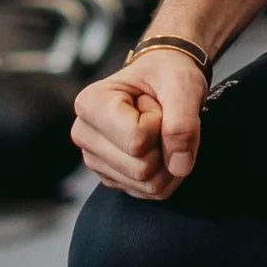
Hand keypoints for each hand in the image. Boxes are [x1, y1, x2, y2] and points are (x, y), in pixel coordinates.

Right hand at [73, 44, 206, 196]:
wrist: (165, 78)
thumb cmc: (168, 74)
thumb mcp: (182, 85)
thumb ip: (183, 122)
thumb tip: (179, 167)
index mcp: (89, 104)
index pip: (136, 140)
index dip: (159, 122)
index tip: (152, 101)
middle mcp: (84, 134)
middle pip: (141, 169)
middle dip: (165, 144)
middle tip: (159, 115)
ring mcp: (95, 160)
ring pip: (147, 185)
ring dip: (168, 160)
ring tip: (158, 129)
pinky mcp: (111, 177)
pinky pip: (149, 192)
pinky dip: (166, 173)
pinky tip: (159, 146)